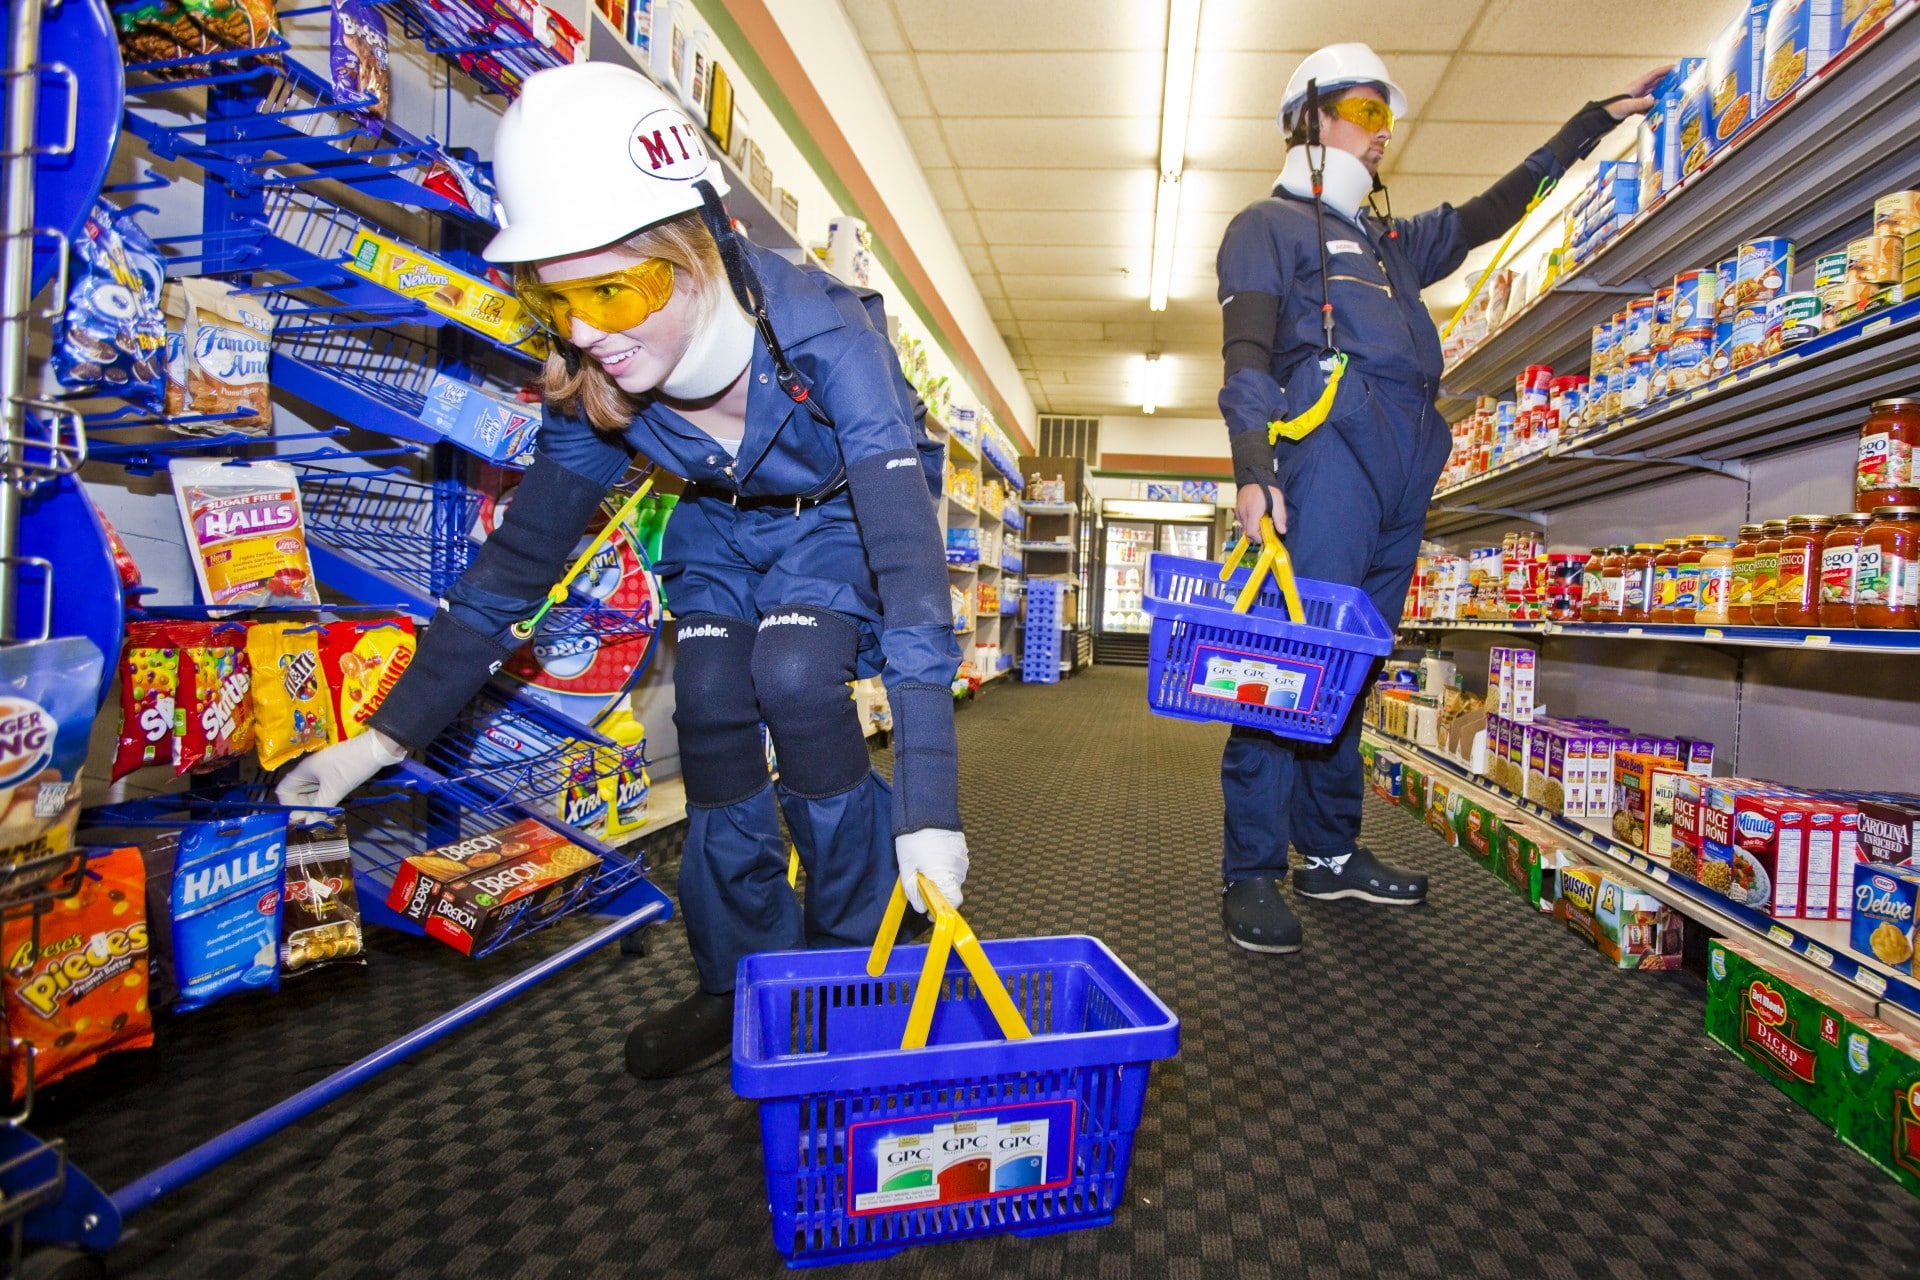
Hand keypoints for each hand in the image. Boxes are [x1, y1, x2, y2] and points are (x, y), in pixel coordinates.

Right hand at [275, 730, 407, 821]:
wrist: (377, 748)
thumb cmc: (352, 765)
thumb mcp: (335, 788)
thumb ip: (321, 808)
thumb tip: (309, 826)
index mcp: (304, 771)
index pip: (284, 791)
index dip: (288, 806)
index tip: (299, 818)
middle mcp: (309, 772)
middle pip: (297, 795)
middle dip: (303, 810)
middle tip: (312, 824)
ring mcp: (322, 775)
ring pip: (311, 795)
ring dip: (315, 808)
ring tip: (321, 821)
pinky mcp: (334, 777)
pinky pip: (323, 793)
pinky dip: (325, 803)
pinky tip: (331, 812)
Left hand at [895, 828, 967, 912]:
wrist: (926, 810)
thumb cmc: (913, 840)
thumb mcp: (906, 868)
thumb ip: (913, 891)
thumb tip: (920, 908)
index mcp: (946, 877)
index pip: (953, 902)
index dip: (941, 909)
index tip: (929, 910)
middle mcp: (959, 869)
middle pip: (952, 889)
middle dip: (938, 891)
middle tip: (921, 884)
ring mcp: (963, 857)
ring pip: (954, 876)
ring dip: (941, 877)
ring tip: (925, 867)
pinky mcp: (962, 847)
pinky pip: (955, 864)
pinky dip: (945, 865)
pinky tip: (932, 856)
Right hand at [1236, 483, 1286, 542]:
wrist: (1254, 476)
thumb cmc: (1266, 487)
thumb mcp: (1277, 501)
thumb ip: (1279, 517)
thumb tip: (1282, 531)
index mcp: (1253, 511)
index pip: (1251, 532)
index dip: (1258, 538)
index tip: (1266, 536)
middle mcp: (1243, 513)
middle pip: (1248, 532)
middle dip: (1258, 533)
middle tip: (1267, 525)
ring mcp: (1238, 511)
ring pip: (1245, 527)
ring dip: (1253, 527)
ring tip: (1262, 518)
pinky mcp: (1237, 510)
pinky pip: (1242, 521)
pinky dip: (1249, 522)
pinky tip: (1256, 515)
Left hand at [1606, 65, 1674, 118]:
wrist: (1601, 118)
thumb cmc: (1611, 109)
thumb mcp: (1627, 106)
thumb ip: (1640, 103)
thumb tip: (1654, 101)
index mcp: (1637, 85)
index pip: (1654, 74)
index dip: (1666, 70)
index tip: (1677, 67)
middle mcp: (1638, 90)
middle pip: (1656, 82)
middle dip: (1669, 80)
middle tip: (1681, 81)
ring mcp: (1637, 98)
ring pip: (1654, 93)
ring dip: (1663, 94)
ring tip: (1675, 95)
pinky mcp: (1635, 107)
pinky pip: (1648, 105)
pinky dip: (1655, 107)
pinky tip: (1660, 110)